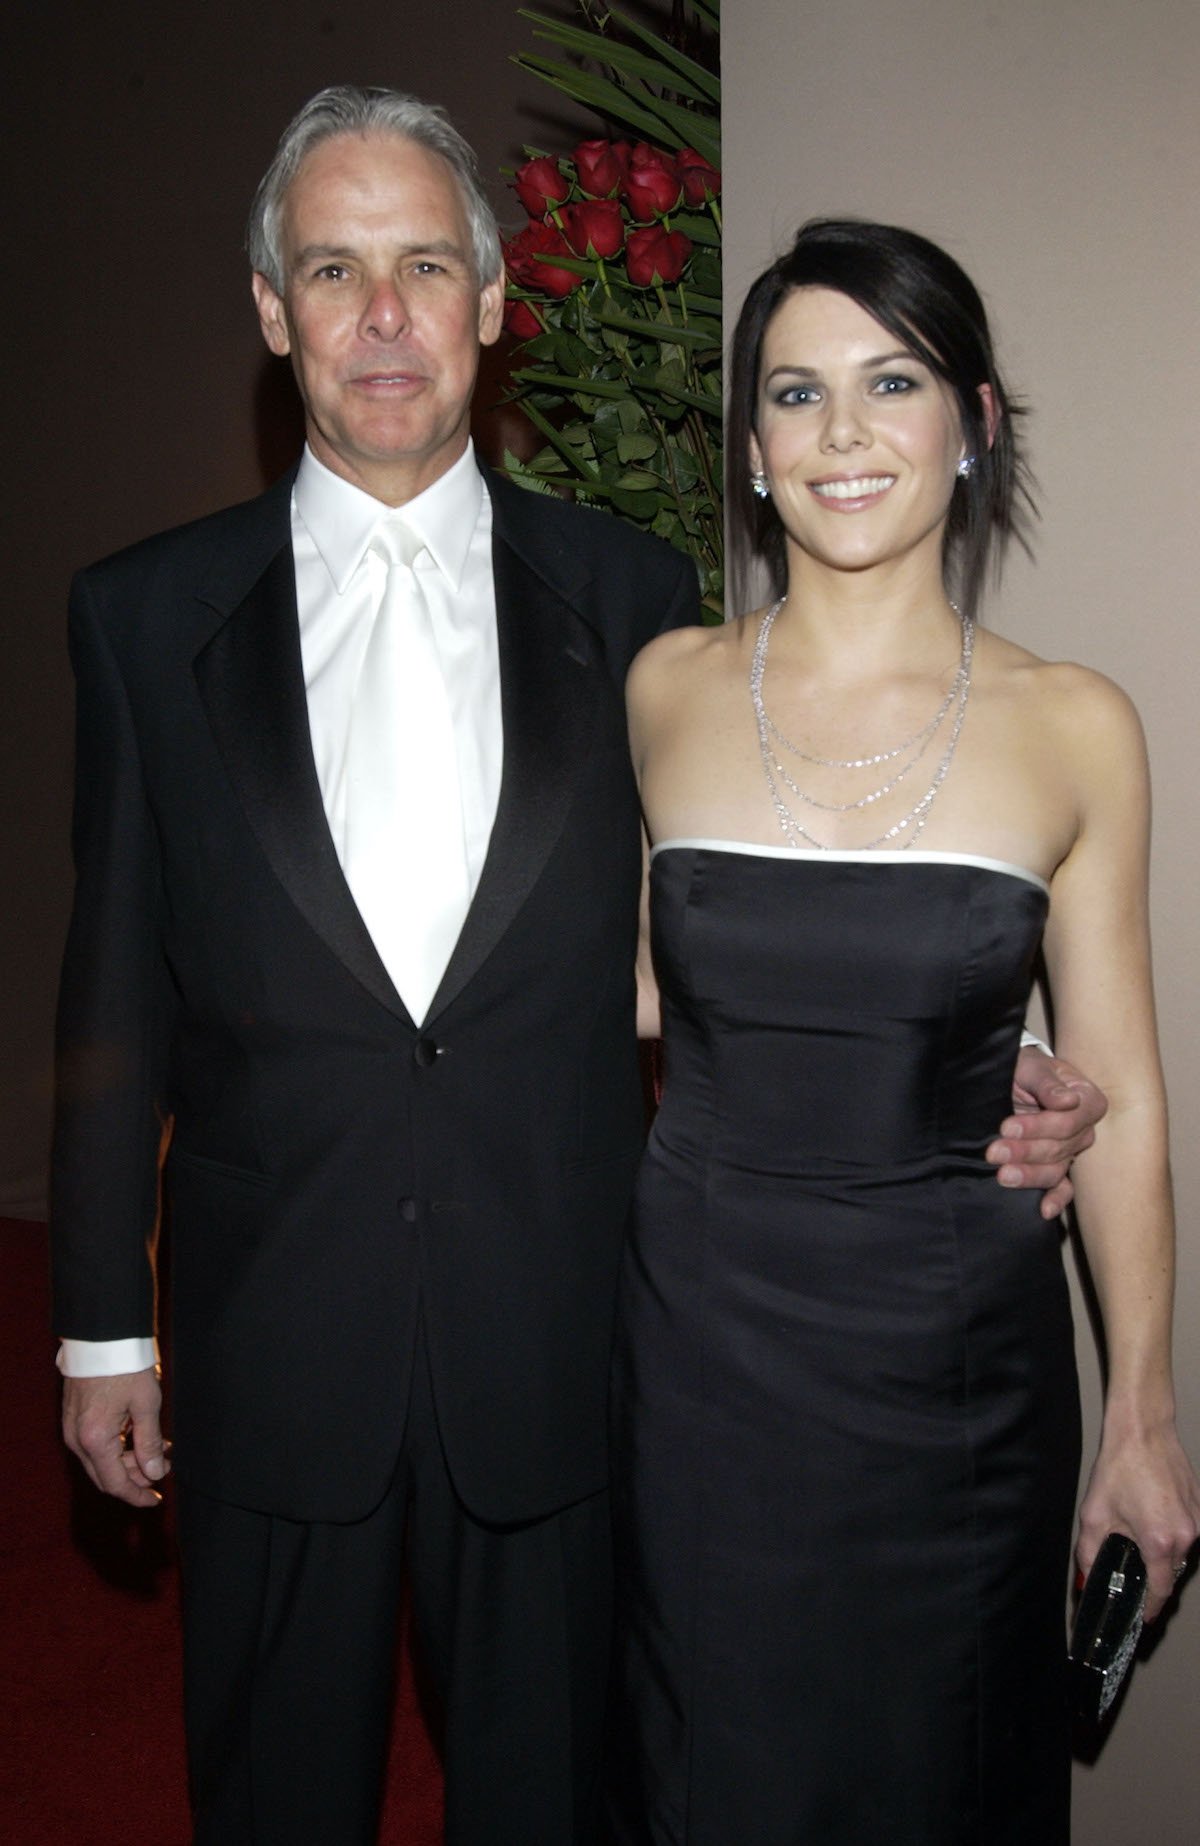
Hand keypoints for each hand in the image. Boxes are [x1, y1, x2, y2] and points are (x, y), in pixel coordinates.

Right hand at [62, 1368, 168, 1507]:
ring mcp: (72, 1429)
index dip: (137, 1495)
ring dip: (129, 1461)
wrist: (101, 1337)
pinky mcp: (74, 1418)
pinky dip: (118, 1447)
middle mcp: (77, 1440)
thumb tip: (154, 1473)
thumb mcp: (146, 1405)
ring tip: (161, 1447)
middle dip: (136, 1478)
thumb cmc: (125, 1366)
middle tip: (164, 1467)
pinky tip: (140, 1436)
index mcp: (95, 1440)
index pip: (115, 1483)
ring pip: (101, 1461)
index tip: (156, 1500)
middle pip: (106, 1476)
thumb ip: (150, 1442)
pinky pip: (95, 1445)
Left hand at [986, 1048, 1107, 1218]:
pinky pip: (1062, 1187)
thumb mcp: (1032, 1067)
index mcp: (1088, 1101)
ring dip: (1029, 1175)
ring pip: (1055, 1169)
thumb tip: (1068, 1101)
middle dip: (1024, 1151)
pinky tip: (1044, 1211)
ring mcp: (1071, 1151)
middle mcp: (1084, 1129)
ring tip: (1002, 1176)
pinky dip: (1055, 1200)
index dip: (1038, 1127)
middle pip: (1059, 1148)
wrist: (1014, 1078)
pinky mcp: (1057, 1166)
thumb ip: (1047, 1083)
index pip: (1068, 1121)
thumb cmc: (1026, 1068)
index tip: (1006, 1127)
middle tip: (993, 1152)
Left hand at [1077, 1421, 1199, 1620]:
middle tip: (1129, 1566)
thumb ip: (1090, 1554)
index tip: (1143, 1618)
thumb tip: (1088, 1579)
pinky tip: (1150, 1514)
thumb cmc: (1120, 1467)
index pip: (1160, 1590)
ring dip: (1162, 1551)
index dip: (1150, 1608)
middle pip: (1170, 1571)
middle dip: (1151, 1574)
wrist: (1143, 1431)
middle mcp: (1187, 1535)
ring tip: (1137, 1530)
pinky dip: (1171, 1532)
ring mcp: (1198, 1521)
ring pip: (1180, 1552)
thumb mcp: (1095, 1514)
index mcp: (1161, 1541)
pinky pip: (1187, 1532)